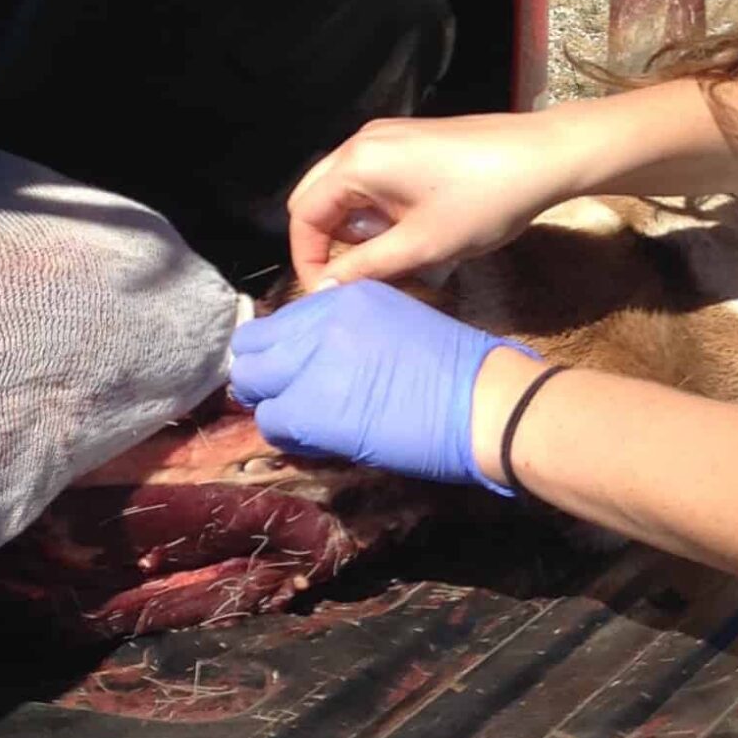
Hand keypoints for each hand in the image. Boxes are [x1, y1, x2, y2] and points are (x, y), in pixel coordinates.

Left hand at [229, 282, 532, 490]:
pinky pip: (272, 421)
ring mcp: (311, 360)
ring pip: (251, 383)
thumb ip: (355, 335)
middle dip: (266, 376)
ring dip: (274, 405)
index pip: (283, 320)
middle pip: (253, 347)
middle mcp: (322, 319)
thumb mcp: (401, 326)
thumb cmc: (465, 373)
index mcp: (348, 295)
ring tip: (308, 424)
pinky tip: (320, 441)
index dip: (285, 352)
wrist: (485, 402)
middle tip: (292, 401)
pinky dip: (289, 435)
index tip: (301, 374)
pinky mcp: (309, 405)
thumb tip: (324, 363)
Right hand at [286, 111, 595, 290]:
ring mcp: (388, 138)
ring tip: (400, 256)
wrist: (544, 157)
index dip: (310, 261)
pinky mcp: (411, 142)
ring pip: (347, 193)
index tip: (331, 295)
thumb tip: (324, 288)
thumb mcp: (422, 246)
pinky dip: (380, 212)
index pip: (304, 216)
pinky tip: (415, 232)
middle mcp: (363, 142)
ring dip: (360, 230)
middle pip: (318, 200)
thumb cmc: (484, 201)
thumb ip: (366, 268)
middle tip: (365, 275)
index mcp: (356, 162)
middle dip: (331, 244)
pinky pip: (374, 181)